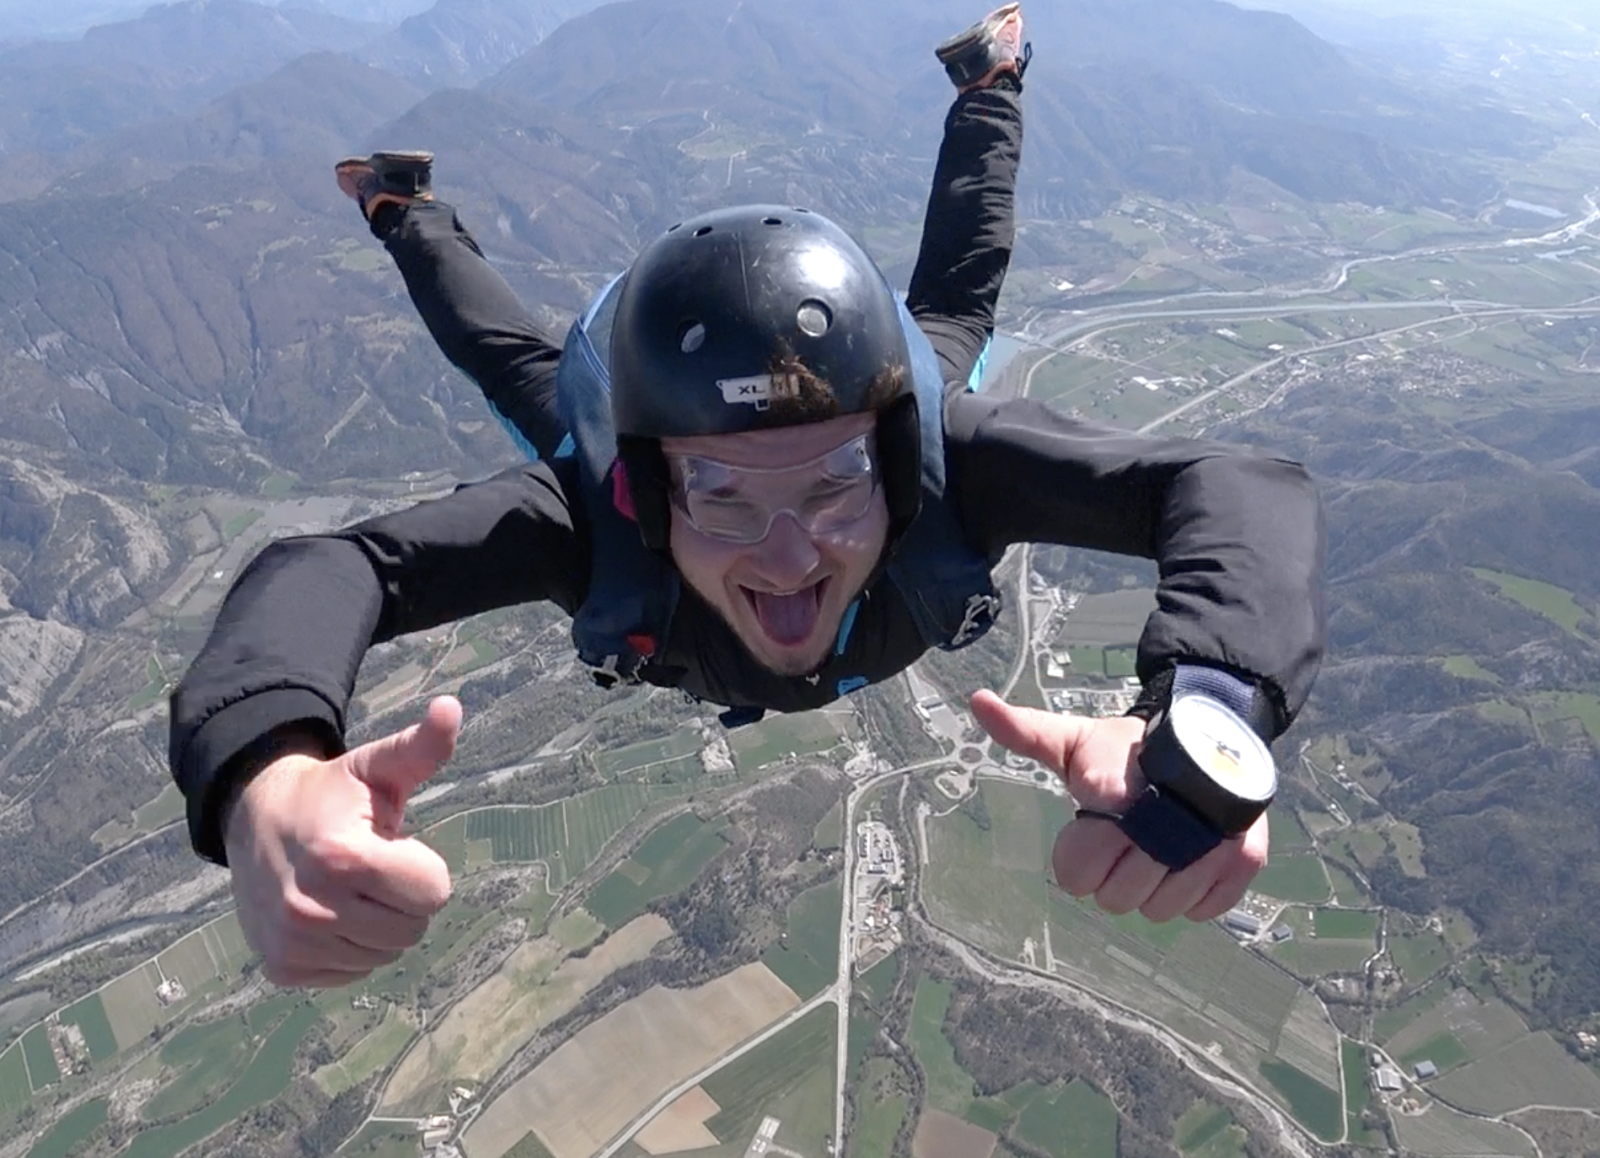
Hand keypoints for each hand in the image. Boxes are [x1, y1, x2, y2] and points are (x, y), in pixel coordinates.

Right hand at [222, 697, 459, 987]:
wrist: (255, 820)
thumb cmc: (334, 794)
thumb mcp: (377, 766)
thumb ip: (422, 747)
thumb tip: (452, 706)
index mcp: (344, 857)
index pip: (434, 893)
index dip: (422, 867)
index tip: (392, 845)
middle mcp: (311, 908)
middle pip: (412, 930)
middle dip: (403, 898)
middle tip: (372, 868)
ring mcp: (292, 943)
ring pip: (383, 955)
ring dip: (378, 926)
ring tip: (349, 889)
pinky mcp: (281, 967)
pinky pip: (351, 973)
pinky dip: (349, 949)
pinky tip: (328, 913)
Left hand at [971, 690, 1267, 921]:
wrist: (1208, 732)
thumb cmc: (1126, 748)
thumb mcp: (1073, 738)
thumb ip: (1025, 731)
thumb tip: (977, 701)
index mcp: (1116, 793)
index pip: (1075, 871)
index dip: (1078, 851)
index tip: (1090, 823)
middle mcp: (1167, 821)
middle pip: (1114, 900)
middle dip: (1113, 873)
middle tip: (1124, 838)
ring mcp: (1212, 843)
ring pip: (1158, 912)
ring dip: (1152, 886)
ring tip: (1156, 844)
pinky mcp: (1246, 860)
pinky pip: (1201, 911)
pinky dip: (1192, 894)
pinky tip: (1187, 857)